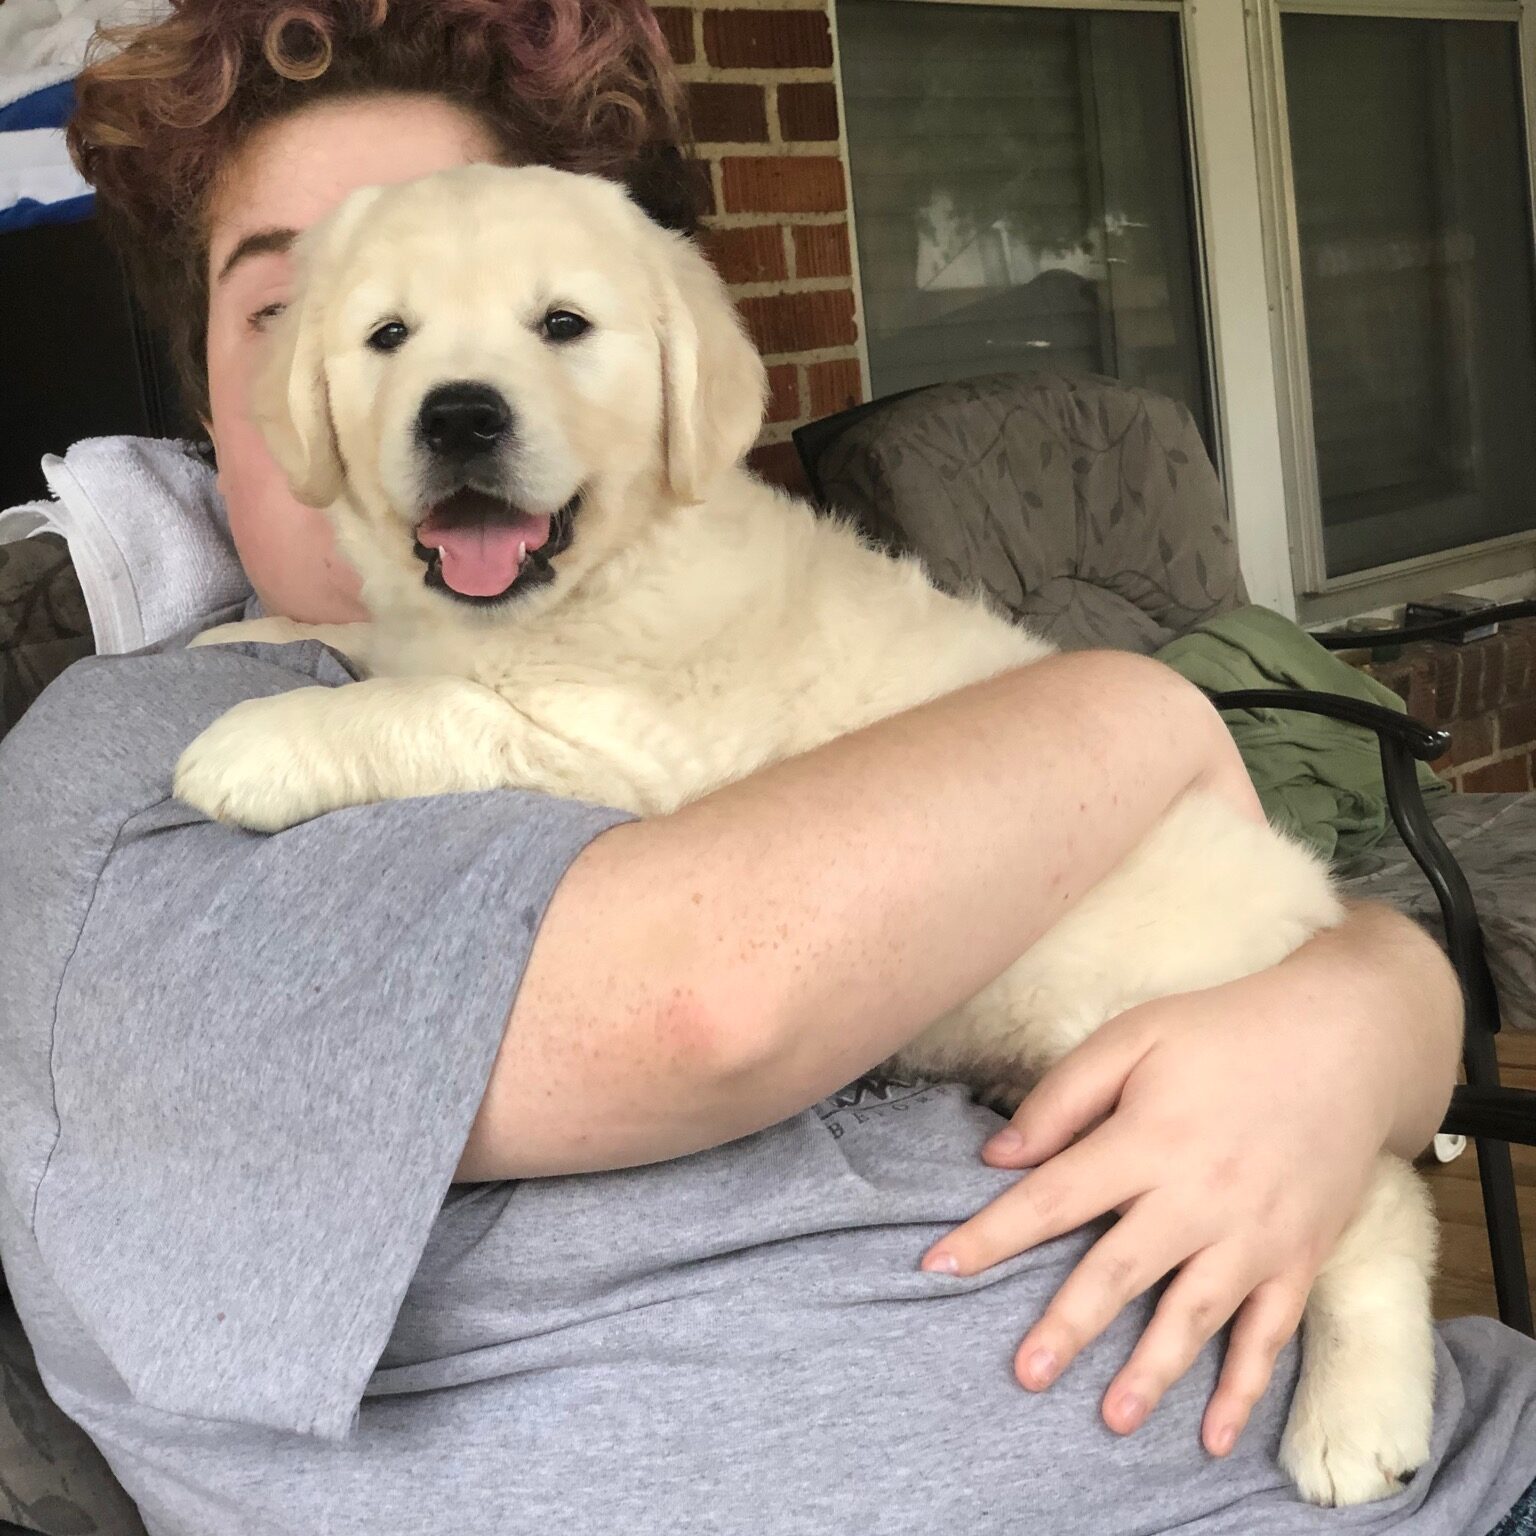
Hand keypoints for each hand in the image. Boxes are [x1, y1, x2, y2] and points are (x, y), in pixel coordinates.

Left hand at [920, 961, 1397, 1456]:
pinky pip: (1269, 1334)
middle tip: (1023, 1374)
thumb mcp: (1134, 1037)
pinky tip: (1215, 1436)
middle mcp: (1198, 1197)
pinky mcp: (1299, 1256)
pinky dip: (1244, 1388)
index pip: (1052, 1197)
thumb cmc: (1224, 1033)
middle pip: (1119, 1271)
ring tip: (1112, 1419)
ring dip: (1152, 1372)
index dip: (992, 1234)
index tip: (937, 1266)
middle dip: (1068, 1326)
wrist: (1345, 1040)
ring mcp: (1254, 1234)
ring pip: (1193, 1316)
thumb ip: (1063, 1097)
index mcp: (1146, 1140)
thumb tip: (998, 1155)